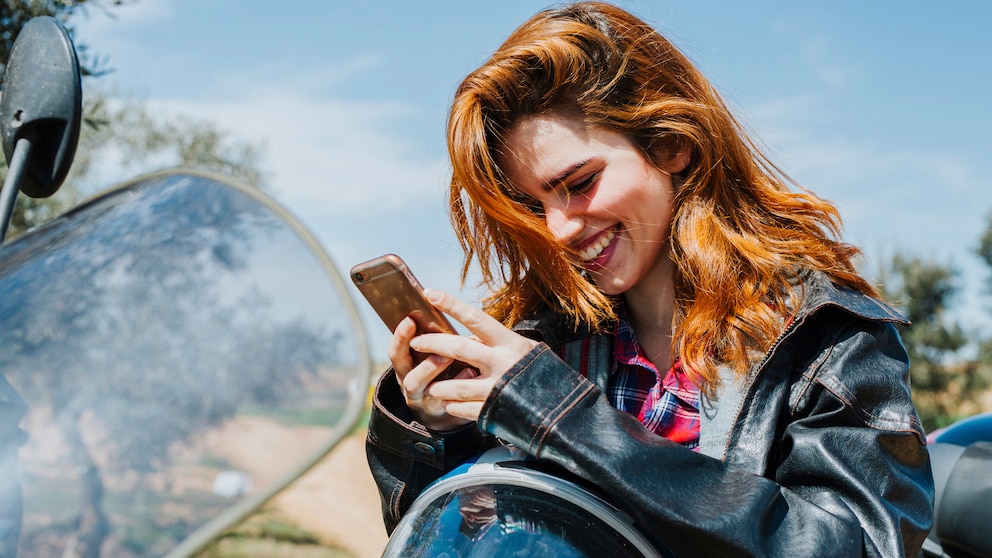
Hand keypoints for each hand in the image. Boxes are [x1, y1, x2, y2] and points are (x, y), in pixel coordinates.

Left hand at [387, 289, 537, 428]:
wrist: (564, 408)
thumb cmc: (541, 372)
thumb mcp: (525, 349)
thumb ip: (497, 344)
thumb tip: (471, 335)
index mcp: (510, 342)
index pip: (477, 318)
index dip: (453, 305)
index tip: (431, 294)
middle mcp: (504, 362)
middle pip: (459, 348)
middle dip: (433, 343)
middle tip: (417, 342)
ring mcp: (499, 388)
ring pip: (457, 384)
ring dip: (440, 384)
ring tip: (431, 386)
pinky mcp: (496, 410)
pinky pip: (466, 409)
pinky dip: (453, 406)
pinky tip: (449, 404)